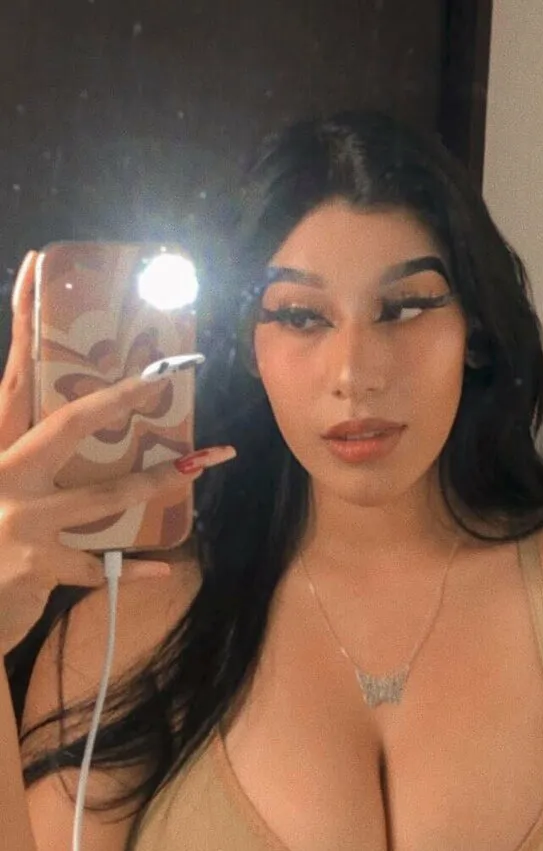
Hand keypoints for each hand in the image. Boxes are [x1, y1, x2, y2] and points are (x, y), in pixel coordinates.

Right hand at [0, 251, 234, 655]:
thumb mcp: (0, 488)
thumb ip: (26, 456)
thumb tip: (81, 425)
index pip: (10, 381)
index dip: (21, 324)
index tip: (33, 270)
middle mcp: (1, 477)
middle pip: (65, 426)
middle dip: (117, 400)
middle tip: (161, 378)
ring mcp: (17, 523)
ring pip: (101, 494)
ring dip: (157, 481)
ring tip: (203, 464)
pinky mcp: (36, 569)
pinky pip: (101, 565)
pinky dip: (134, 569)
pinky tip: (167, 566)